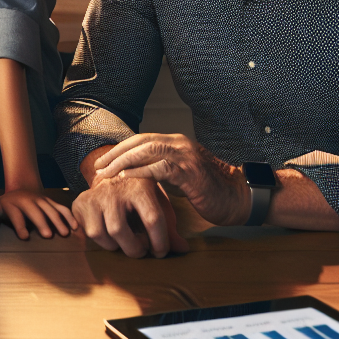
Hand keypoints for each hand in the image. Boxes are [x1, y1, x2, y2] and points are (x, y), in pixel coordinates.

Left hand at [0, 186, 73, 239]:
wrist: (20, 188)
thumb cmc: (6, 204)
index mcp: (13, 203)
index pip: (16, 214)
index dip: (20, 225)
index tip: (24, 237)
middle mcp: (28, 200)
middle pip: (36, 211)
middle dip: (42, 223)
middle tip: (48, 236)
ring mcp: (41, 200)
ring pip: (51, 209)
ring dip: (58, 221)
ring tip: (64, 233)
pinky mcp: (50, 202)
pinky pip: (61, 208)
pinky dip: (69, 216)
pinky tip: (75, 227)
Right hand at [70, 175, 188, 258]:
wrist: (114, 173)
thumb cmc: (141, 194)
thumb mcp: (158, 204)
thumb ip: (170, 228)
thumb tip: (184, 249)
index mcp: (140, 186)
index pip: (151, 219)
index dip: (159, 242)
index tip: (160, 252)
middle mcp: (114, 188)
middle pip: (118, 229)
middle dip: (133, 248)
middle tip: (141, 250)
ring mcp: (94, 195)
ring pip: (99, 232)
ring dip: (114, 245)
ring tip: (125, 242)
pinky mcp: (80, 202)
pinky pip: (87, 232)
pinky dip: (101, 241)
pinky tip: (111, 236)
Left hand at [91, 132, 251, 226]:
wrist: (239, 198)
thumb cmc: (211, 190)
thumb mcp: (181, 176)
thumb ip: (162, 170)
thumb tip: (137, 175)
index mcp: (176, 143)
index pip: (141, 139)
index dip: (120, 149)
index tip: (103, 162)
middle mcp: (179, 144)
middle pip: (140, 141)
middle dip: (115, 154)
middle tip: (98, 167)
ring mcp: (185, 156)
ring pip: (147, 150)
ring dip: (123, 161)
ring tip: (106, 174)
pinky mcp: (190, 172)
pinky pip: (160, 168)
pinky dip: (140, 172)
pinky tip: (126, 178)